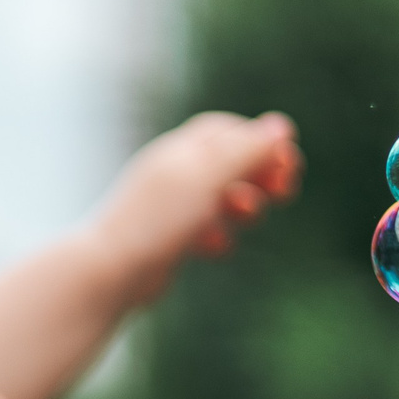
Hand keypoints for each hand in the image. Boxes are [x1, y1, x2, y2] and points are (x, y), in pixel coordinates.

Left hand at [89, 110, 301, 301]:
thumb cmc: (158, 220)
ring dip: (242, 206)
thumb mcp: (208, 178)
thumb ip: (245, 152)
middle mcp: (172, 176)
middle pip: (226, 165)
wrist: (110, 271)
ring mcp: (167, 210)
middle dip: (259, 175)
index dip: (260, 142)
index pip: (227, 132)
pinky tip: (218, 249)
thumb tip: (282, 127)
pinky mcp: (164, 242)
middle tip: (286, 192)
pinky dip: (217, 236)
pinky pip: (200, 232)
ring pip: (217, 200)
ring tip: (249, 218)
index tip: (288, 161)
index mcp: (180, 152)